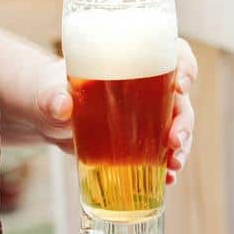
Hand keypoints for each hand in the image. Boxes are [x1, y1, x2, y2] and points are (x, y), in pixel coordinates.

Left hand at [35, 38, 199, 183]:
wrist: (47, 115)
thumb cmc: (51, 90)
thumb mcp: (50, 90)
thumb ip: (53, 96)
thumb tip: (61, 106)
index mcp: (134, 61)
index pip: (174, 54)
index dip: (186, 67)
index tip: (180, 86)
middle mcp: (148, 87)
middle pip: (180, 99)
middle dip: (184, 122)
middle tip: (175, 141)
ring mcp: (147, 116)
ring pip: (177, 128)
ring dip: (182, 148)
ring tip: (173, 166)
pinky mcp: (140, 140)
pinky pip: (163, 152)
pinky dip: (168, 166)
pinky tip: (167, 179)